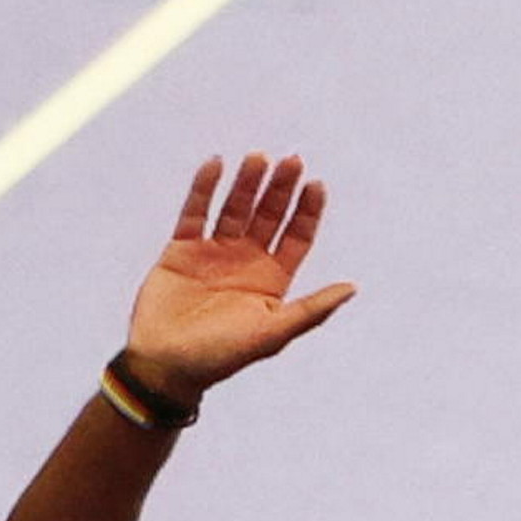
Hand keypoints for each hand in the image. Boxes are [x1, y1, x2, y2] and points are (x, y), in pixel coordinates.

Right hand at [115, 154, 355, 407]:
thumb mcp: (273, 333)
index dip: (307, 211)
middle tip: (292, 160)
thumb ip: (312, 309)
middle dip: (280, 189)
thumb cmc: (223, 356)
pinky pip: (195, 212)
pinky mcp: (181, 249)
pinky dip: (204, 188)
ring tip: (259, 157)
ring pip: (234, 208)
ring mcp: (214, 252)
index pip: (296, 237)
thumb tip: (352, 288)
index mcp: (273, 279)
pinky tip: (216, 164)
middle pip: (268, 216)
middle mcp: (246, 261)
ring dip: (247, 183)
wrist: (168, 363)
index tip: (316, 184)